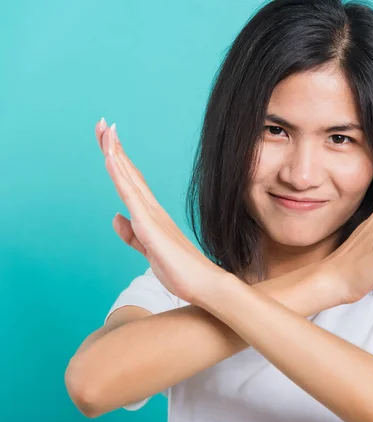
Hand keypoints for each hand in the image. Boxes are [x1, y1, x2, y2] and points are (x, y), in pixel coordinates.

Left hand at [94, 118, 230, 304]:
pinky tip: (111, 159)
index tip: (108, 139)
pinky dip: (120, 175)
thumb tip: (115, 217)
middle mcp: (152, 209)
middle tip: (103, 123)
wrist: (205, 284)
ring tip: (106, 130)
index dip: (118, 159)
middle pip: (128, 172)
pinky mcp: (150, 226)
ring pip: (128, 178)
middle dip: (113, 147)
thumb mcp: (148, 250)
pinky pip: (130, 195)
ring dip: (114, 153)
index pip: (130, 181)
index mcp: (151, 214)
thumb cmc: (181, 270)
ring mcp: (151, 215)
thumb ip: (131, 235)